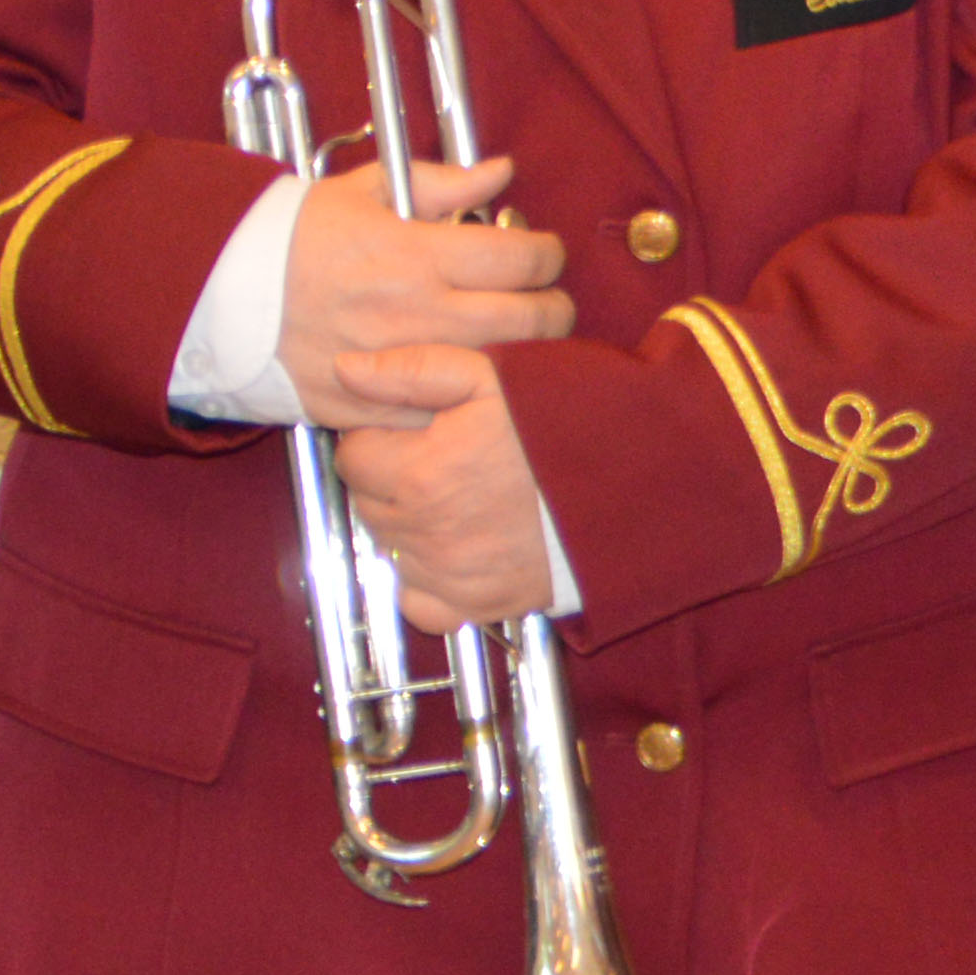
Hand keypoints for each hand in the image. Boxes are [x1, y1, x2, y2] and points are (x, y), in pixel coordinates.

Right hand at [280, 156, 571, 429]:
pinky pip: (441, 410)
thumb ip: (441, 183)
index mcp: (418, 256)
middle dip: (556, 309)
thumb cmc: (287, 237)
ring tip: (522, 340)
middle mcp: (418, 314)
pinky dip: (460, 399)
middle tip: (552, 302)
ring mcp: (397, 365)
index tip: (545, 253)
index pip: (521, 258)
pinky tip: (465, 379)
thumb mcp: (363, 191)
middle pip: (529, 320)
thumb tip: (499, 171)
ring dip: (523, 355)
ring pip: (498, 370)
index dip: (548, 253)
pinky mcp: (370, 405)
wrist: (214, 295)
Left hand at [337, 386, 553, 630]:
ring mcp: (448, 574)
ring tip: (458, 496)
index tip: (417, 431)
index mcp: (421, 471)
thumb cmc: (565, 428)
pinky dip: (425, 578)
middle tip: (441, 459)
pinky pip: (417, 600)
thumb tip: (345, 370)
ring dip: (408, 524)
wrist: (630, 487)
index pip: (352, 455)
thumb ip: (413, 370)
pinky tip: (456, 546)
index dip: (381, 437)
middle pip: (367, 503)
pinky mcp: (475, 604)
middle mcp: (425, 530)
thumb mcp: (492, 376)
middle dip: (392, 479)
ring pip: (388, 547)